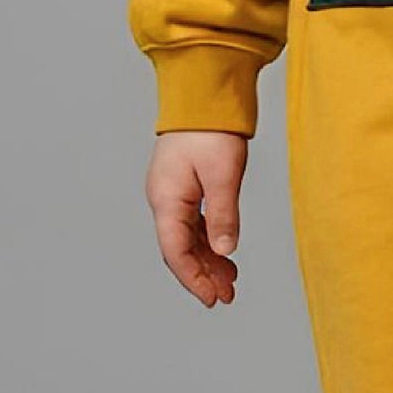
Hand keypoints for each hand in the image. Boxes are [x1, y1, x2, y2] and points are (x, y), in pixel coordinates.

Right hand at [146, 129, 248, 306]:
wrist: (203, 94)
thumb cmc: (211, 129)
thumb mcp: (223, 175)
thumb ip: (223, 215)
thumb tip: (225, 251)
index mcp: (166, 199)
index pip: (175, 251)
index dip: (193, 278)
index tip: (212, 298)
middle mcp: (163, 199)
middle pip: (179, 249)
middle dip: (202, 275)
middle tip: (226, 296)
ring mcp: (172, 193)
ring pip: (186, 238)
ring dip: (206, 261)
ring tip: (229, 281)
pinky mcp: (183, 186)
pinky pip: (192, 224)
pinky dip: (208, 241)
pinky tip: (224, 253)